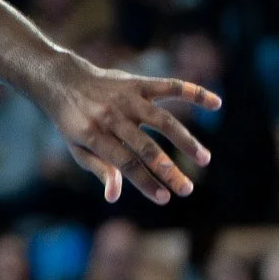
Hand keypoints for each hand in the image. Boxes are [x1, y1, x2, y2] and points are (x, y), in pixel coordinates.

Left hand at [44, 64, 218, 204]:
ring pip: (161, 120)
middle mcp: (111, 117)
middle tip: (187, 190)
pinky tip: (216, 104)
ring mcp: (126, 99)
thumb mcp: (77, 147)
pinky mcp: (138, 83)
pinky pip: (169, 87)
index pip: (124, 164)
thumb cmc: (73, 121)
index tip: (165, 199)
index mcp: (93, 135)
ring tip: (204, 160)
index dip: (144, 182)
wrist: (62, 80)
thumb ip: (99, 168)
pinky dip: (194, 93)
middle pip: (145, 147)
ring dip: (185, 140)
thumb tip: (114, 196)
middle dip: (167, 170)